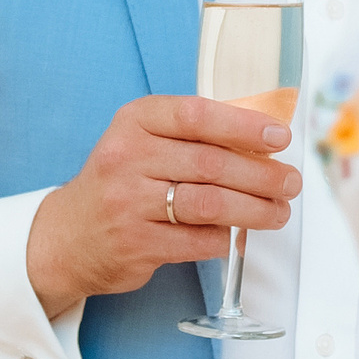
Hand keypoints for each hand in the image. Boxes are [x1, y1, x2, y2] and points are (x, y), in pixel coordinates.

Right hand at [25, 94, 301, 319]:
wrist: (66, 236)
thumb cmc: (124, 181)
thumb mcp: (145, 141)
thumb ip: (195, 134)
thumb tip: (266, 136)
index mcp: (135, 122)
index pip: (196, 115)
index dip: (244, 125)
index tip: (280, 137)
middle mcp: (128, 158)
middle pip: (211, 163)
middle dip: (262, 174)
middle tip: (291, 182)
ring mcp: (128, 203)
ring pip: (209, 204)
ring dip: (255, 209)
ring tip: (279, 211)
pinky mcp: (135, 244)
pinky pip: (197, 241)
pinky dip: (225, 238)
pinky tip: (237, 235)